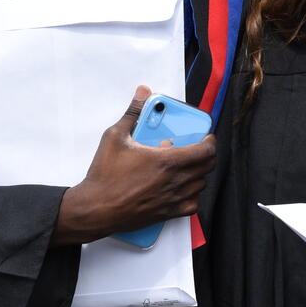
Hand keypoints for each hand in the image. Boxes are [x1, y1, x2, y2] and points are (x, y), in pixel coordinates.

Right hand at [52, 86, 216, 244]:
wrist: (95, 209)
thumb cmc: (104, 176)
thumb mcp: (115, 137)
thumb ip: (133, 112)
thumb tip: (142, 93)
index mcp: (167, 161)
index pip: (205, 150)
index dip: (210, 141)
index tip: (207, 136)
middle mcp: (174, 181)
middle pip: (207, 166)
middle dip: (206, 154)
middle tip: (197, 147)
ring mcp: (172, 199)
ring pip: (201, 184)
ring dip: (199, 173)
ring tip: (186, 165)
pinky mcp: (166, 213)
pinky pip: (192, 205)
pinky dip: (192, 195)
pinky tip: (181, 187)